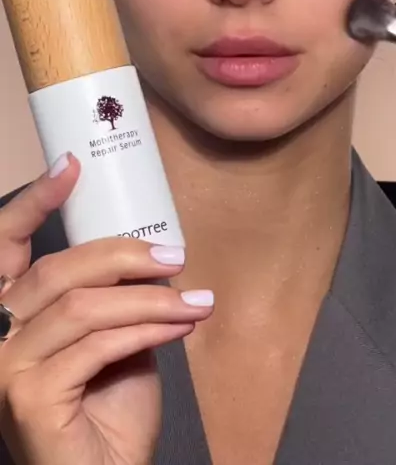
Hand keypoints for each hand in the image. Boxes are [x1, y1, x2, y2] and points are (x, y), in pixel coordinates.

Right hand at [0, 154, 213, 464]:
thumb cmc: (108, 411)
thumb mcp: (112, 337)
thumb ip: (114, 297)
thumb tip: (150, 252)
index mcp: (11, 314)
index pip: (6, 245)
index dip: (33, 200)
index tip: (71, 166)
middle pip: (57, 270)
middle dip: (123, 254)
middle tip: (174, 256)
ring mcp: (6, 369)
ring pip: (83, 306)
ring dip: (149, 297)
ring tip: (194, 300)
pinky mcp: (29, 397)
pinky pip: (98, 344)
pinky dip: (148, 327)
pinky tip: (181, 325)